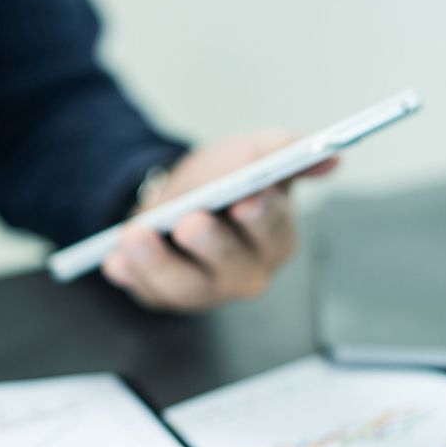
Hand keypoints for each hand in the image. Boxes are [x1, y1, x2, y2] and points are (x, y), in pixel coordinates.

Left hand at [100, 130, 333, 312]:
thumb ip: (287, 151)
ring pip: (187, 287)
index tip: (248, 200)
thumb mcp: (252, 150)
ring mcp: (205, 290)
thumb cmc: (223, 178)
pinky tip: (114, 260)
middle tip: (191, 222)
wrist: (176, 191)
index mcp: (276, 236)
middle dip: (213, 245)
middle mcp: (246, 271)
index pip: (276, 233)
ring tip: (136, 237)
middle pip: (234, 268)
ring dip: (159, 263)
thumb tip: (330, 157)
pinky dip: (130, 276)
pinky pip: (148, 292)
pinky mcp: (166, 296)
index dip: (264, 219)